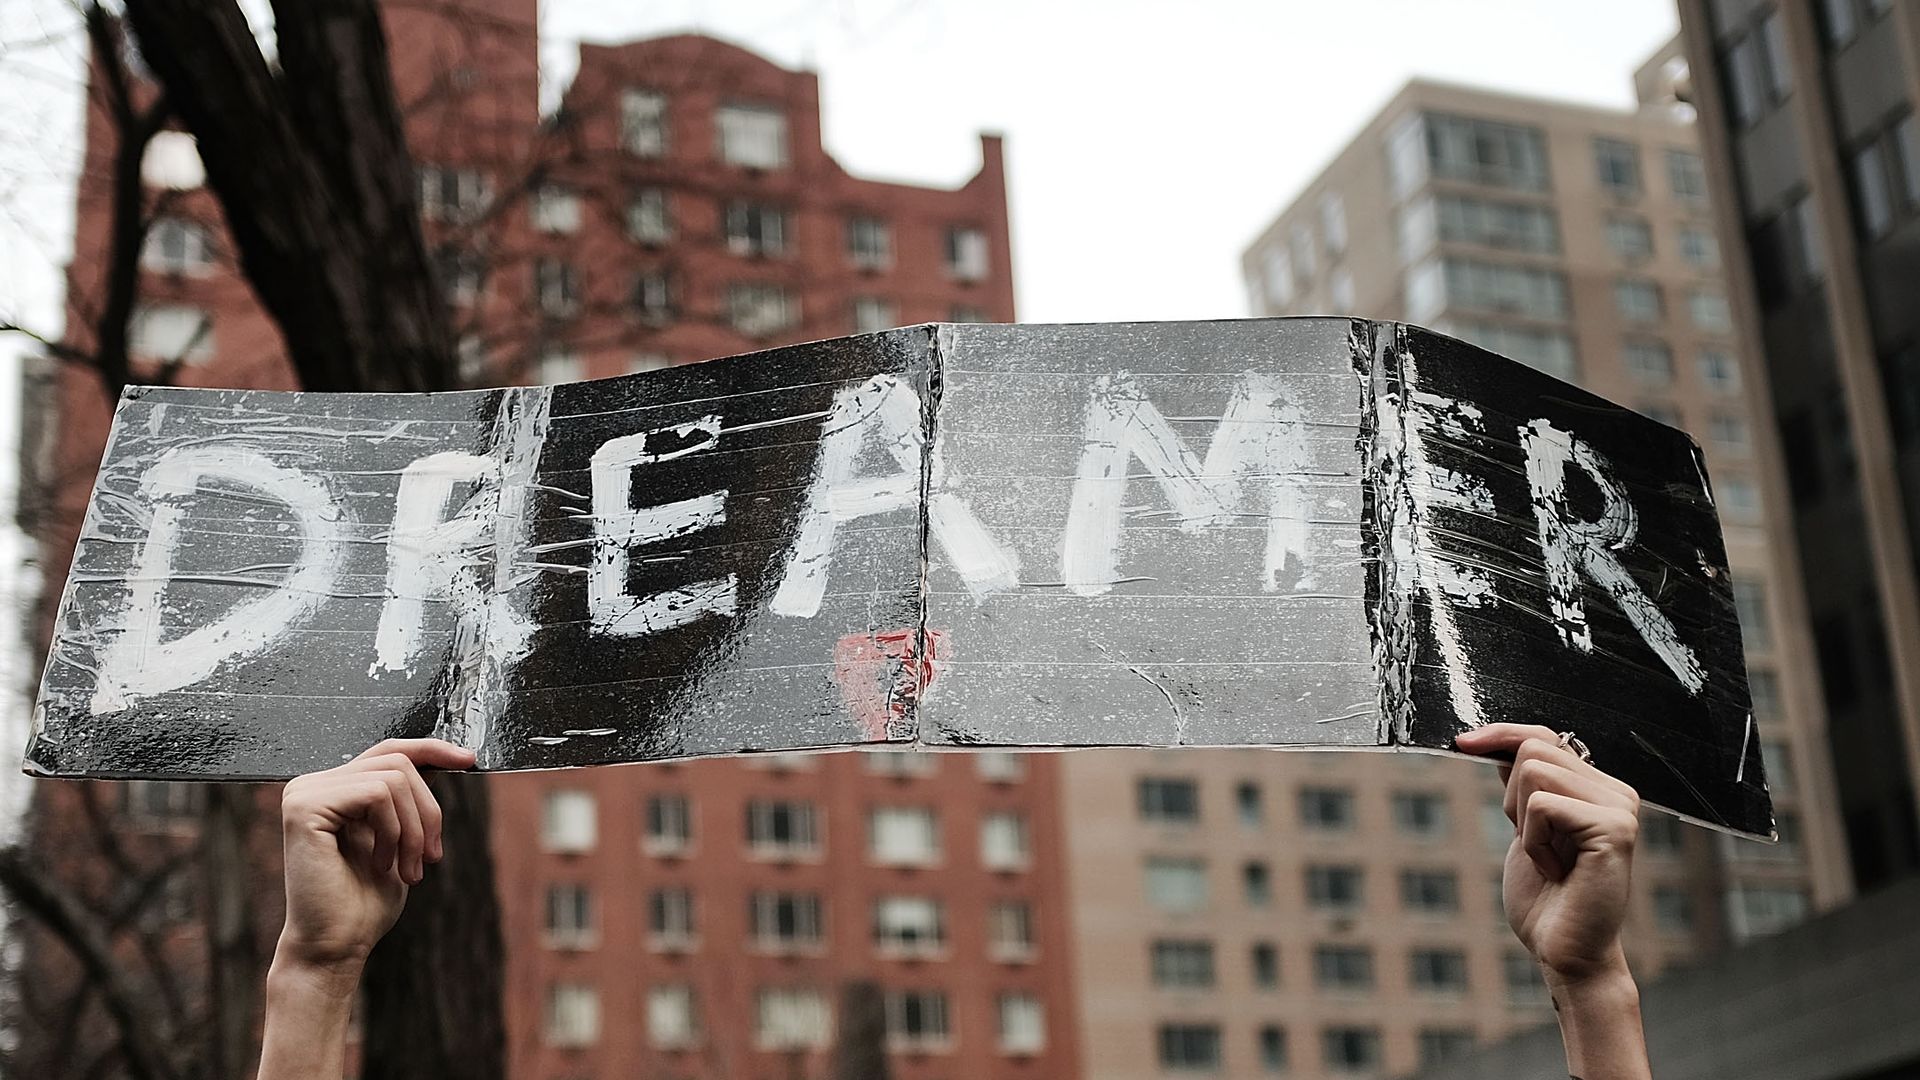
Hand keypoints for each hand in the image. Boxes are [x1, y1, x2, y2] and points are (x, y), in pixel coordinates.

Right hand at [275, 738, 474, 972]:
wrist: (337, 947)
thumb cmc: (363, 903)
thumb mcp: (398, 840)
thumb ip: (406, 800)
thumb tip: (438, 761)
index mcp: (333, 790)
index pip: (388, 750)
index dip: (431, 750)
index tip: (468, 760)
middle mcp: (312, 785)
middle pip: (398, 762)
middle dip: (428, 811)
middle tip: (431, 858)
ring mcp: (304, 792)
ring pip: (393, 778)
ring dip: (415, 829)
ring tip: (409, 869)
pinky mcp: (304, 807)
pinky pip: (377, 794)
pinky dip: (394, 831)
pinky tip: (382, 864)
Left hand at [1455, 723, 1638, 985]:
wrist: (1564, 950)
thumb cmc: (1545, 897)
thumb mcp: (1525, 828)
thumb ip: (1522, 786)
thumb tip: (1491, 740)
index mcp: (1597, 787)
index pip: (1544, 736)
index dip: (1501, 735)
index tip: (1462, 743)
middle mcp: (1616, 791)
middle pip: (1534, 748)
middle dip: (1512, 799)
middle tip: (1536, 845)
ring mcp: (1620, 807)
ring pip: (1534, 771)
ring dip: (1524, 823)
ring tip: (1549, 859)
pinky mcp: (1614, 828)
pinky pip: (1542, 806)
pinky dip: (1533, 841)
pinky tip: (1556, 870)